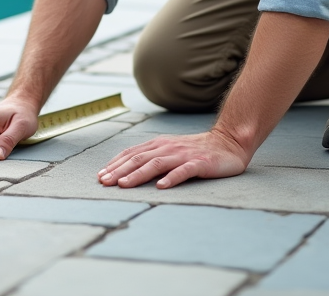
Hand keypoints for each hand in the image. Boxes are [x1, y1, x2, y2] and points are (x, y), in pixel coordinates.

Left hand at [97, 128, 249, 188]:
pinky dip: (171, 178)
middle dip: (119, 171)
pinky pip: (184, 171)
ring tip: (124, 184)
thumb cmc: (196, 150)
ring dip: (138, 174)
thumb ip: (152, 157)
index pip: (131, 153)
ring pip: (156, 163)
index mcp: (159, 145)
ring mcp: (183, 155)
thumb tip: (126, 171)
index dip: (114, 164)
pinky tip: (161, 187)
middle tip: (104, 182)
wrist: (228, 143)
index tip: (100, 176)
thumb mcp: (170, 150)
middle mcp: (168, 148)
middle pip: (139, 158)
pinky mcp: (199, 163)